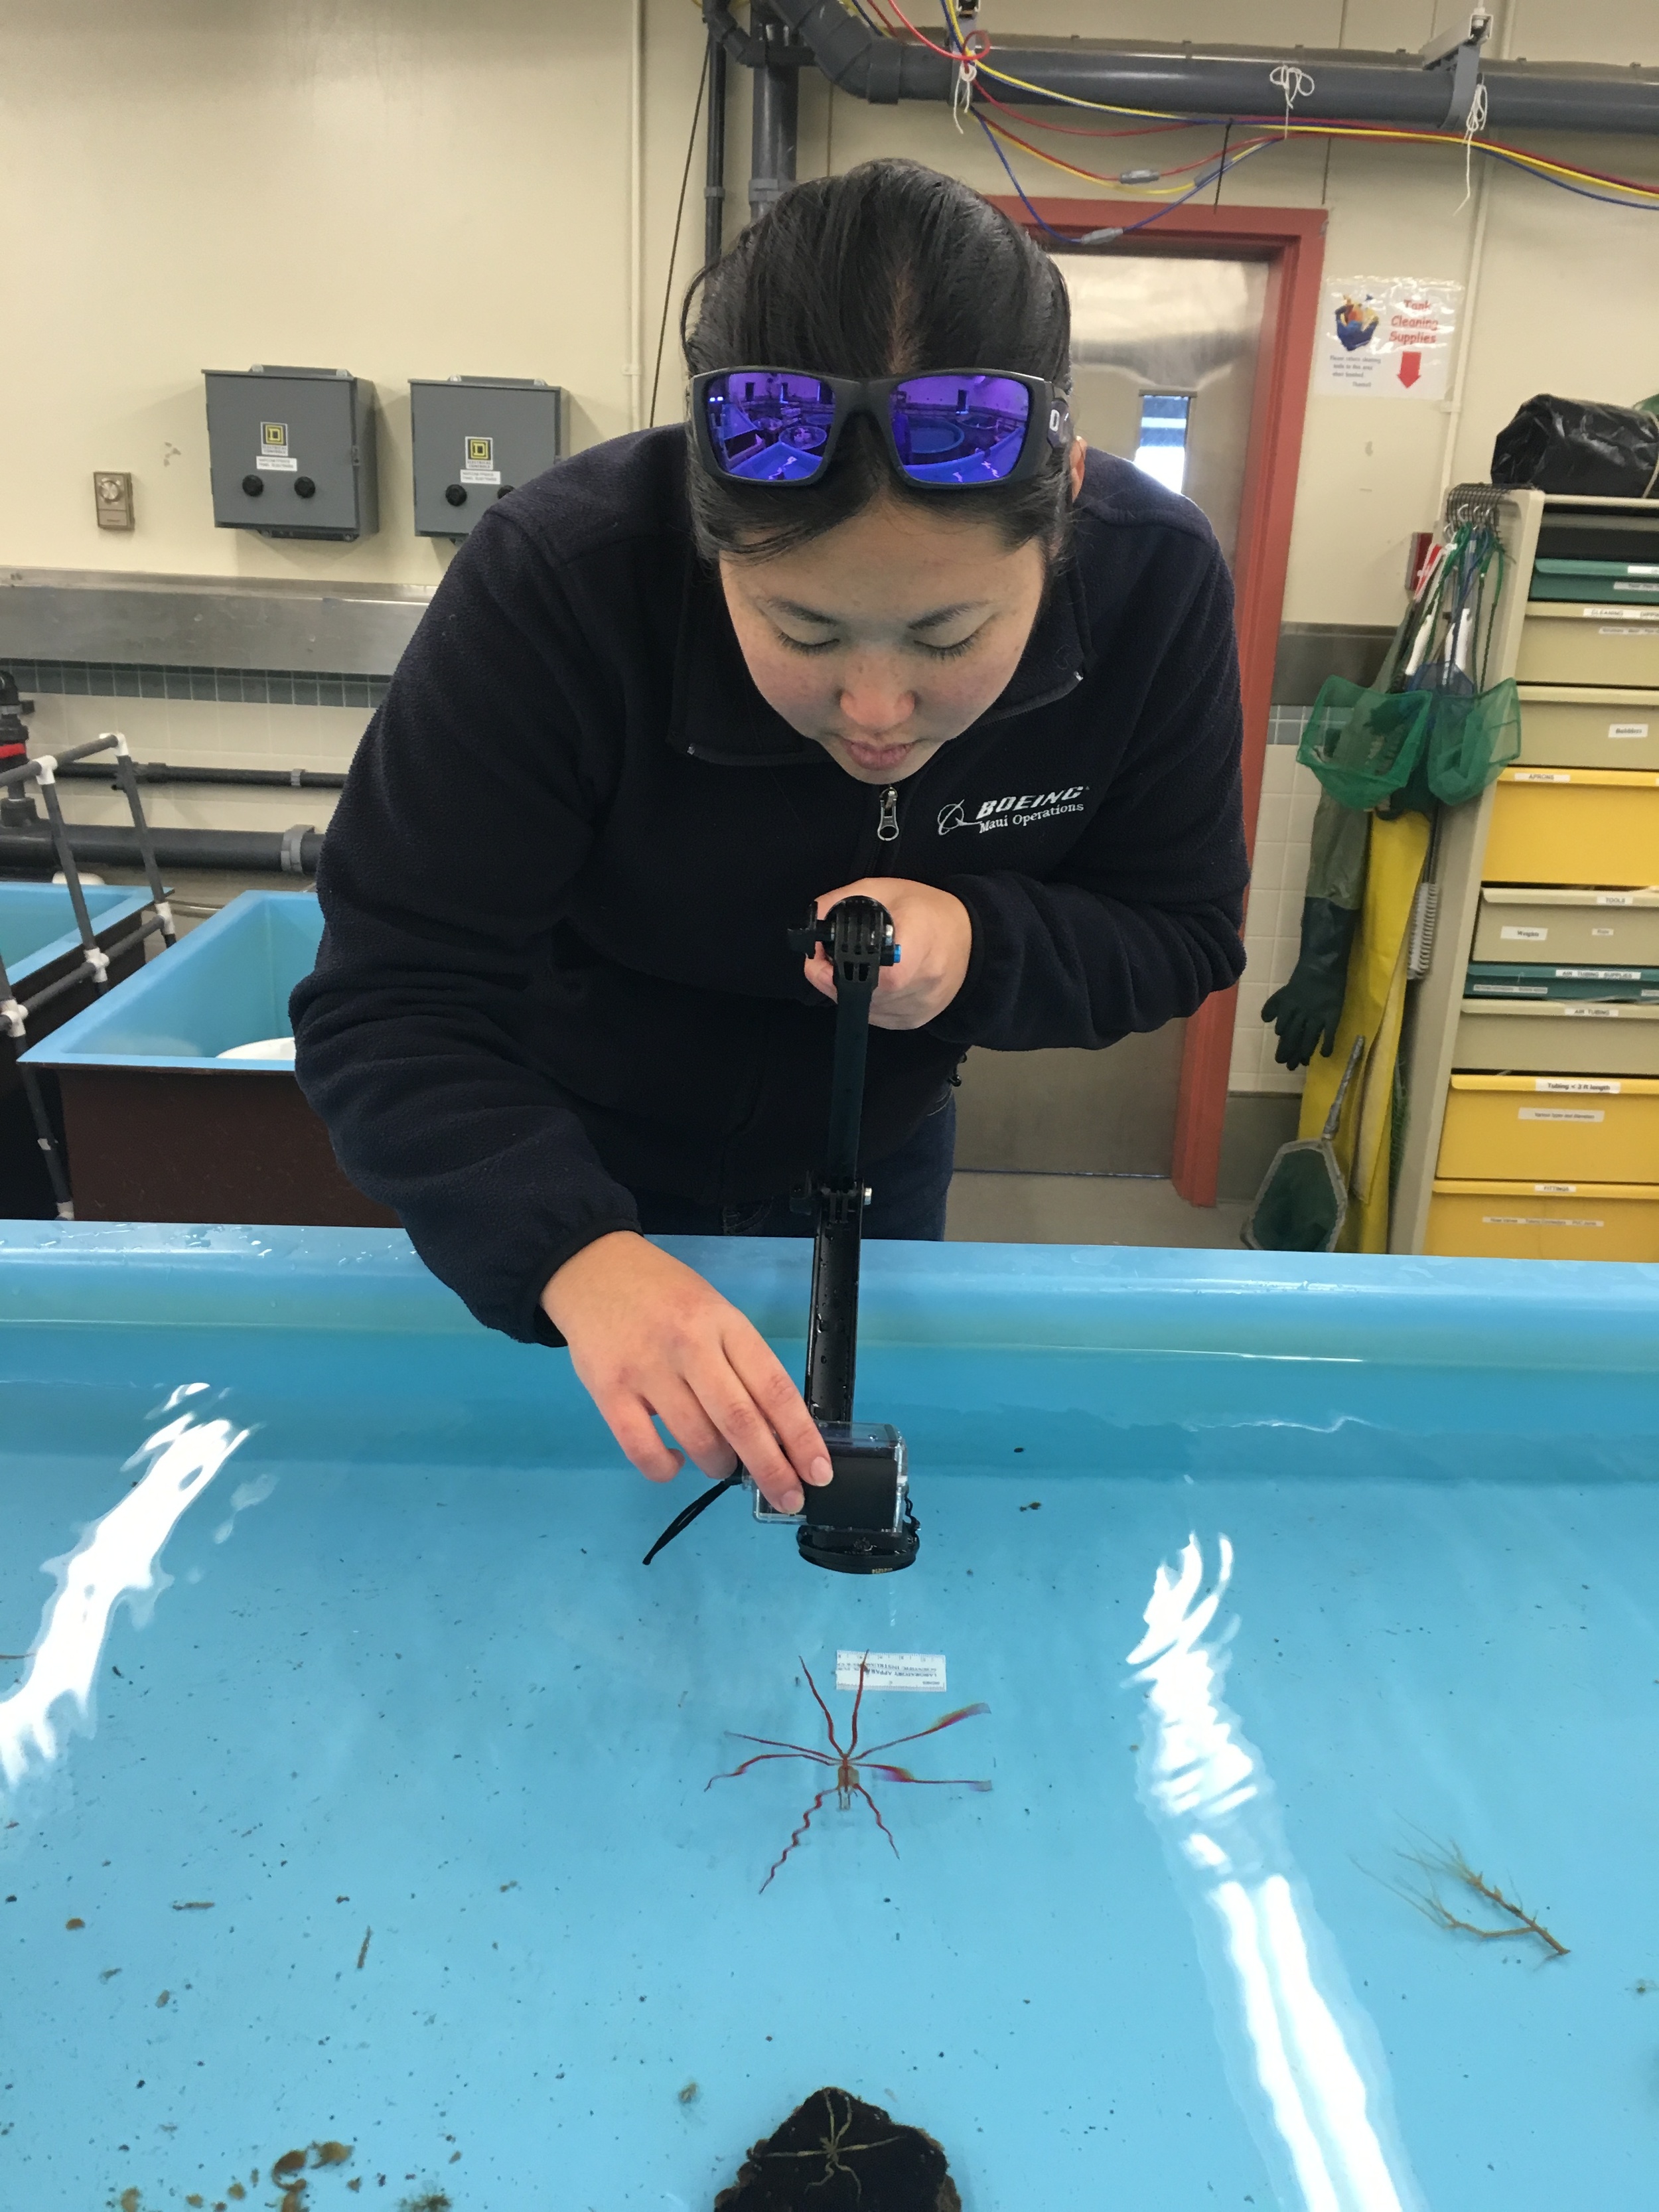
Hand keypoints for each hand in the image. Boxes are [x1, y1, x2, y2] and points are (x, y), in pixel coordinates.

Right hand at [540, 1232, 832, 1513]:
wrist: (593, 1268)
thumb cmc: (665, 1296)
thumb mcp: (715, 1313)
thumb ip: (740, 1364)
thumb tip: (772, 1431)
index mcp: (726, 1324)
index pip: (774, 1387)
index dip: (800, 1435)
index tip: (817, 1471)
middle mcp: (690, 1346)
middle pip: (741, 1421)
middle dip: (771, 1469)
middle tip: (788, 1498)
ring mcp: (646, 1369)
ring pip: (697, 1440)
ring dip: (719, 1466)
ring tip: (722, 1466)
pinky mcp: (608, 1391)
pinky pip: (643, 1450)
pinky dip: (666, 1469)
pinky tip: (675, 1461)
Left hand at [804, 877, 971, 1030]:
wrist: (972, 941)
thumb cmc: (929, 911)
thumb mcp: (885, 890)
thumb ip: (842, 901)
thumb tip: (812, 922)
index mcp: (917, 943)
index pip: (877, 971)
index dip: (839, 967)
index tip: (822, 954)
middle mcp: (921, 982)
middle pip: (861, 992)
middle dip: (834, 977)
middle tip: (830, 958)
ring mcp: (917, 1007)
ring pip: (863, 1008)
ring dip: (848, 990)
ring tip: (856, 966)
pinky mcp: (913, 1021)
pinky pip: (875, 1016)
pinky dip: (865, 1001)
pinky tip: (871, 982)